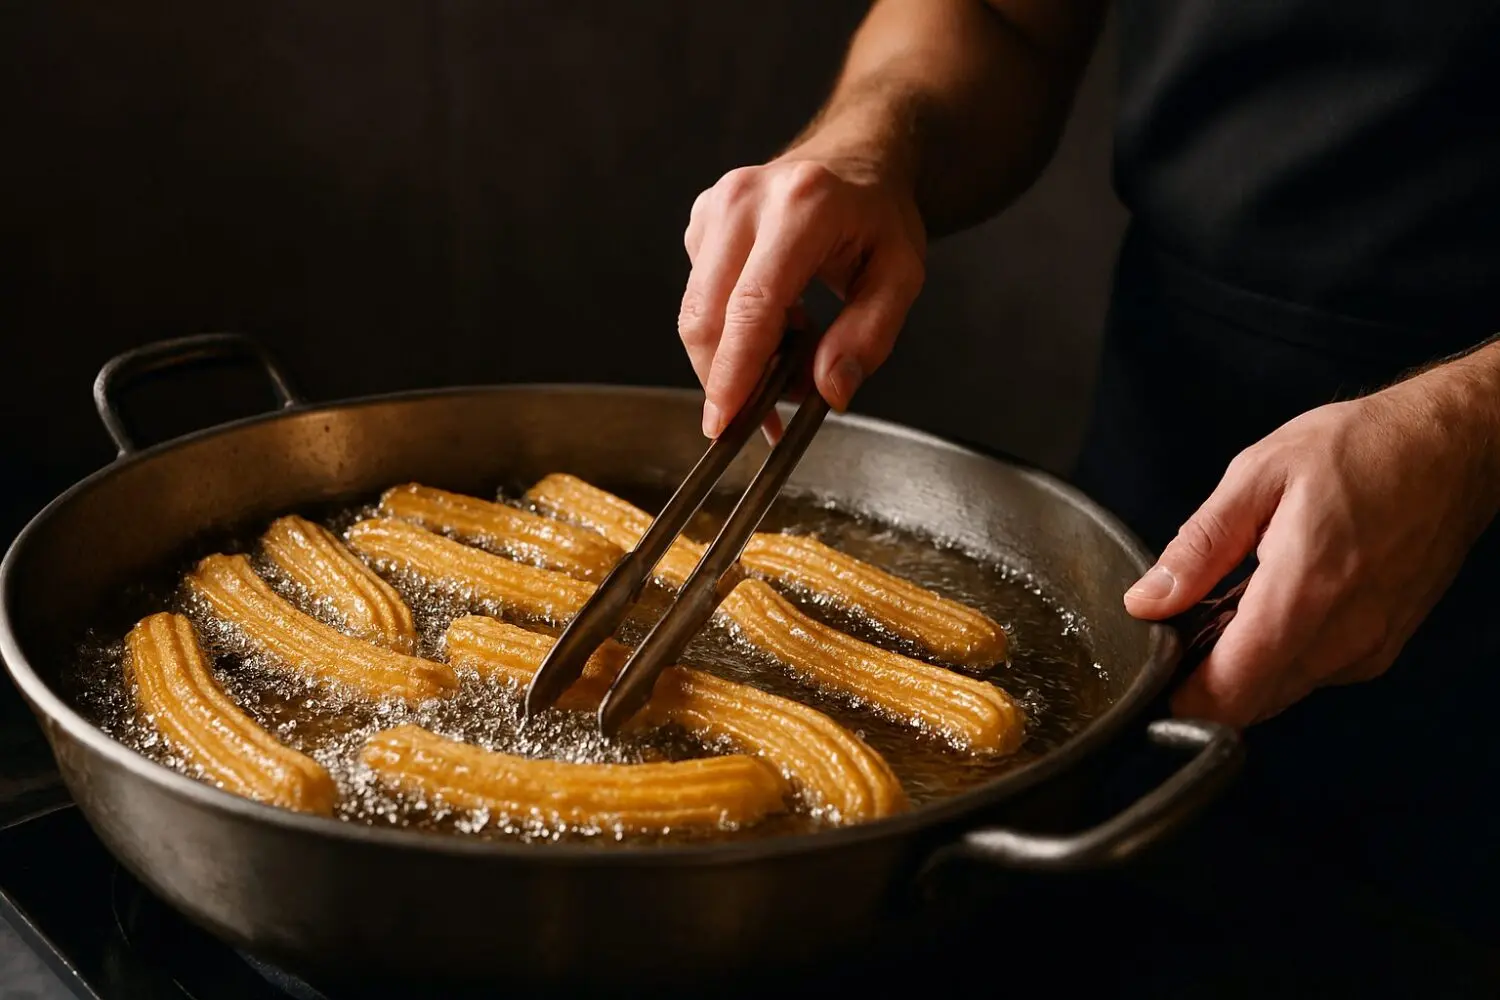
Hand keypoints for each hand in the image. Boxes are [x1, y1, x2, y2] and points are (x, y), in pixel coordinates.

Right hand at [679, 153, 926, 437]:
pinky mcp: (700, 219)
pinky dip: (729, 329)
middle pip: (707, 316)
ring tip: (788, 354)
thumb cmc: (878, 216)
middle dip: (725, 380)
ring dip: (729, 358)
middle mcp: (746, 199)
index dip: (734, 373)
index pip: (752, 306)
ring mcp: (715, 206)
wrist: (855, 158)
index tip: (725, 423)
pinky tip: (775, 321)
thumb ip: (870, 335)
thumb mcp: (901, 275)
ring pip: (694, 313)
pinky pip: (698, 296)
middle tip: (764, 414)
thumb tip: (830, 391)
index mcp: (802, 207)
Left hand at [1122, 352, 1499, 727]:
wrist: (1452, 448)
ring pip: (1280, 693)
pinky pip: (1312, 675)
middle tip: (1181, 629)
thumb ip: (1198, 548)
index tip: (1153, 672)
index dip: (1181, 695)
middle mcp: (1345, 635)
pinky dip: (1278, 657)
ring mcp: (1369, 647)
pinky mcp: (1381, 648)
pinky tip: (1270, 607)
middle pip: (1252, 703)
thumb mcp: (1258, 476)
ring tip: (1228, 606)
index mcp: (1307, 591)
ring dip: (1242, 669)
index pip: (1231, 688)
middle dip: (1204, 682)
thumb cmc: (1362, 449)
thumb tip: (1147, 601)